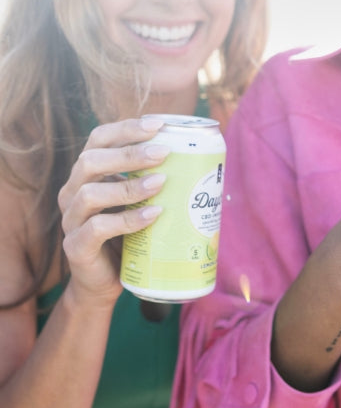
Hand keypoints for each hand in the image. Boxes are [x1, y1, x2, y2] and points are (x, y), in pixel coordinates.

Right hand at [57, 117, 169, 307]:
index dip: (126, 128)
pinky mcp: (76, 247)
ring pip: (91, 193)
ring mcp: (71, 220)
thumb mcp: (138, 203)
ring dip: (129, 186)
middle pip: (91, 161)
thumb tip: (201, 161)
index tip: (158, 124)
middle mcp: (72, 193)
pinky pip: (97, 229)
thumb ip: (153, 181)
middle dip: (129, 153)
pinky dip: (126, 220)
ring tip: (161, 182)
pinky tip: (152, 215)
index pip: (98, 140)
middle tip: (163, 152)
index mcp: (87, 175)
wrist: (103, 283)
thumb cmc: (128, 236)